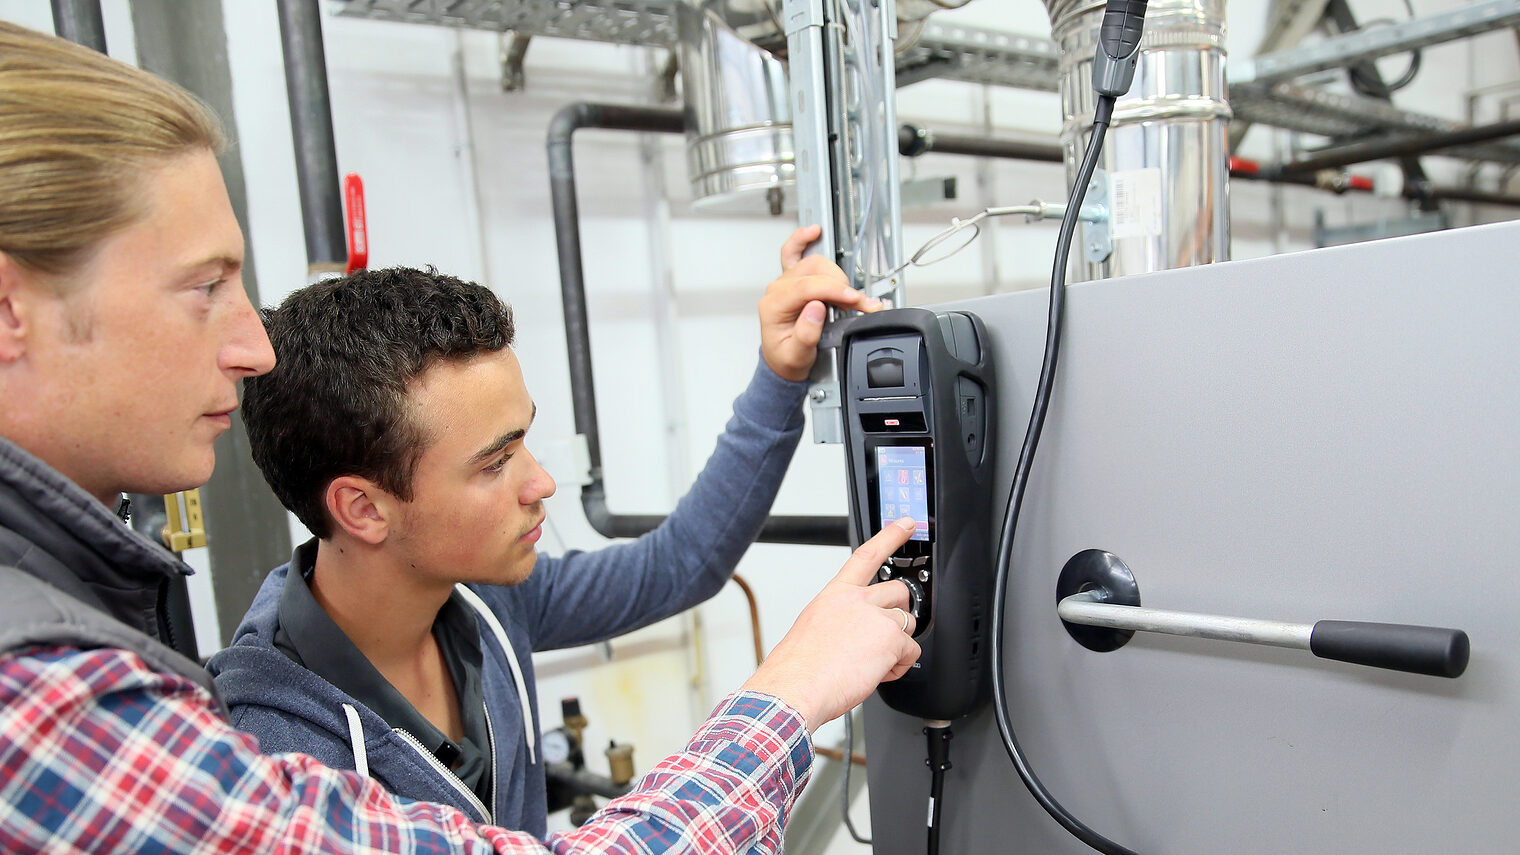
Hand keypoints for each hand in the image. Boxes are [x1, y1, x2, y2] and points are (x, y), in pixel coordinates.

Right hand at [740, 517, 921, 730]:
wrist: (795, 688)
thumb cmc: (797, 668)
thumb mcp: (813, 631)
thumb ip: (839, 622)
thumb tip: (853, 636)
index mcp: (834, 595)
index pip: (866, 556)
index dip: (890, 536)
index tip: (905, 524)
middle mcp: (856, 600)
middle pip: (898, 592)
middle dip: (897, 614)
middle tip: (880, 637)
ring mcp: (875, 617)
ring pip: (907, 623)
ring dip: (896, 645)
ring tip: (870, 663)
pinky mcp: (890, 638)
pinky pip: (911, 651)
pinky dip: (899, 667)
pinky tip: (876, 673)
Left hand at [759, 225, 883, 381]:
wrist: (783, 362)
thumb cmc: (788, 358)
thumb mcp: (797, 356)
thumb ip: (805, 334)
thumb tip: (816, 308)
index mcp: (774, 306)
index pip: (807, 287)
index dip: (835, 291)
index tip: (855, 299)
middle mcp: (778, 290)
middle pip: (814, 272)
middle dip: (841, 286)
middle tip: (859, 303)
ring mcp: (785, 282)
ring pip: (815, 263)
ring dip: (836, 275)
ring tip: (849, 295)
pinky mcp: (794, 279)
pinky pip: (793, 252)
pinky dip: (802, 239)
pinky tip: (813, 231)